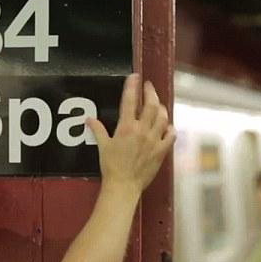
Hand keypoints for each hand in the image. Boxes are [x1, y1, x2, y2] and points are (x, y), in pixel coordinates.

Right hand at [86, 74, 175, 191]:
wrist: (123, 185)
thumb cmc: (111, 166)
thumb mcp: (102, 146)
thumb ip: (97, 130)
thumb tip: (89, 119)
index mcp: (126, 128)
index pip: (130, 101)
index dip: (132, 86)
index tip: (135, 77)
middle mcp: (142, 131)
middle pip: (151, 105)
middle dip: (150, 92)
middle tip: (148, 87)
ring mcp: (154, 140)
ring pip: (163, 117)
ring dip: (161, 108)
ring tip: (158, 105)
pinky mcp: (161, 151)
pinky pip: (171, 135)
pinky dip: (170, 128)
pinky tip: (167, 126)